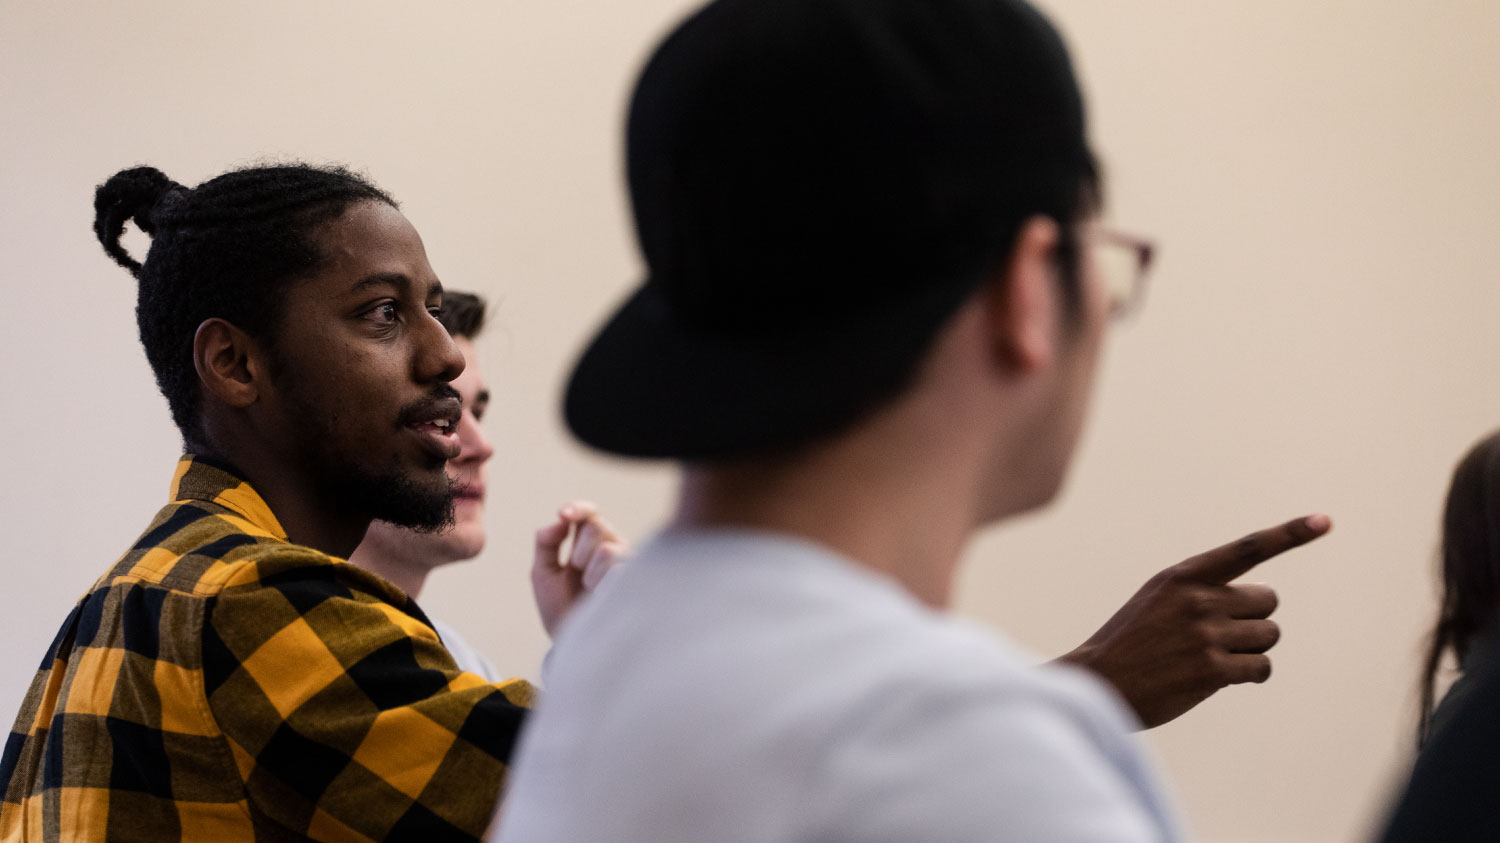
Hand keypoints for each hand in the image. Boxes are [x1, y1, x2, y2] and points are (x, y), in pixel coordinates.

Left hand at [531, 501, 628, 637]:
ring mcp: (626, 563)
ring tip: (590, 590)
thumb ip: (546, 543)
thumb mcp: (543, 574)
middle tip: (577, 573)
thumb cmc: (560, 609)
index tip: (563, 514)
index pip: (588, 514)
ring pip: (607, 549)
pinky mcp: (636, 580)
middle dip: (578, 551)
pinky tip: (602, 595)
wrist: (573, 643)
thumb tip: (559, 520)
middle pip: (596, 526)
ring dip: (589, 573)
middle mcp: (611, 547)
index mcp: (588, 543)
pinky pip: (619, 569)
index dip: (578, 509)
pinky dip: (602, 583)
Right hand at [1055, 514, 1331, 728]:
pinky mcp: (1212, 670)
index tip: (1324, 521)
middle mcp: (1198, 599)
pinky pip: (1261, 667)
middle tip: (1221, 635)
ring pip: (1269, 635)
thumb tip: (1261, 601)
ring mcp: (1205, 635)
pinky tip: (1220, 677)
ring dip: (1252, 649)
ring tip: (1215, 657)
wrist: (1100, 682)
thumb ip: (1202, 590)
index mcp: (1183, 576)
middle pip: (1267, 602)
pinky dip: (1251, 674)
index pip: (1247, 549)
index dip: (1289, 534)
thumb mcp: (1158, 599)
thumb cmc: (1132, 642)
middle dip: (1254, 619)